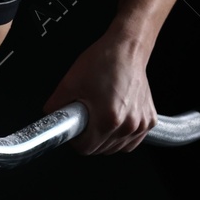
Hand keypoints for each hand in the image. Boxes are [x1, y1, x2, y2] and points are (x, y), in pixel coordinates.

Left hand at [43, 32, 156, 155]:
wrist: (127, 49)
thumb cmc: (104, 61)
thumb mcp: (70, 82)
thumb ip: (55, 106)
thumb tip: (49, 118)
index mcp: (108, 119)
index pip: (86, 148)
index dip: (76, 140)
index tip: (76, 129)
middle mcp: (127, 124)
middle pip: (101, 150)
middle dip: (90, 138)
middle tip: (88, 118)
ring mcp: (140, 124)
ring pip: (117, 148)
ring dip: (106, 139)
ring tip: (102, 116)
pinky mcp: (149, 120)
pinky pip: (132, 141)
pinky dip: (122, 136)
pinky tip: (116, 120)